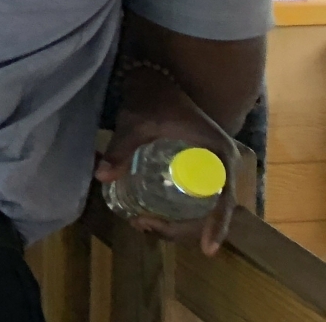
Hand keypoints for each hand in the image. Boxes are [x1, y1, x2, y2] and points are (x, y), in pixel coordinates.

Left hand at [96, 63, 239, 254]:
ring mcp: (214, 167)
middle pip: (214, 209)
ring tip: (144, 223)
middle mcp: (223, 165)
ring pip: (206, 206)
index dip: (217, 225)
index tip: (207, 249)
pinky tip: (154, 215)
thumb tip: (102, 176)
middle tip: (145, 225)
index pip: (224, 199)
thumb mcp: (136, 123)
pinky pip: (198, 197)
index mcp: (219, 154)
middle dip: (185, 228)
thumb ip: (120, 148)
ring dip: (182, 222)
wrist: (157, 76)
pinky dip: (181, 211)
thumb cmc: (153, 97)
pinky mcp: (201, 167)